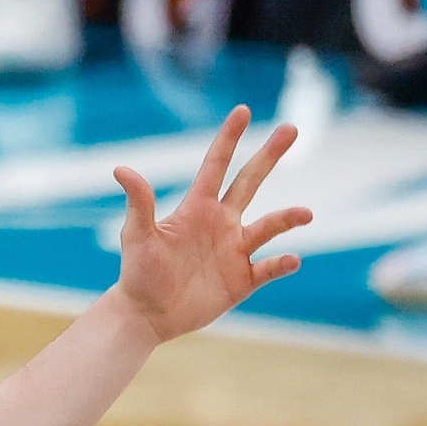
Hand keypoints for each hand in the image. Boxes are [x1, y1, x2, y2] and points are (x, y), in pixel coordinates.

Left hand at [113, 105, 312, 343]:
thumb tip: (121, 169)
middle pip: (249, 182)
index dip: (229, 139)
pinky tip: (291, 260)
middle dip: (269, 155)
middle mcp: (220, 223)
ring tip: (305, 213)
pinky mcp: (242, 279)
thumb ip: (139, 203)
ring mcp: (234, 250)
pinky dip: (282, 263)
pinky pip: (269, 268)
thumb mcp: (137, 236)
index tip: (242, 110)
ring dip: (287, 219)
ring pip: (268, 226)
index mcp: (197, 209)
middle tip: (291, 128)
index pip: (216, 166)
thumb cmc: (138, 273)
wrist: (146, 315)